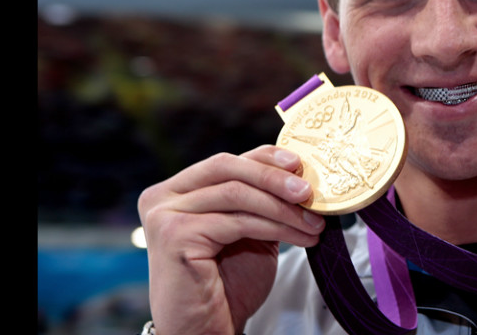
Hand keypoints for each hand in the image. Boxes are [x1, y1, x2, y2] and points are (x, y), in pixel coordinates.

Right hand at [138, 145, 324, 334]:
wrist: (206, 330)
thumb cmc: (227, 283)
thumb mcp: (248, 229)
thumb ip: (261, 199)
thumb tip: (301, 172)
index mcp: (177, 189)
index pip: (227, 160)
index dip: (266, 158)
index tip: (300, 163)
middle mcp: (162, 196)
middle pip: (227, 168)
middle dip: (274, 177)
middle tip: (309, 191)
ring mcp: (164, 214)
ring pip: (237, 194)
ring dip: (283, 208)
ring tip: (314, 223)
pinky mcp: (174, 236)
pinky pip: (237, 222)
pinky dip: (276, 227)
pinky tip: (300, 237)